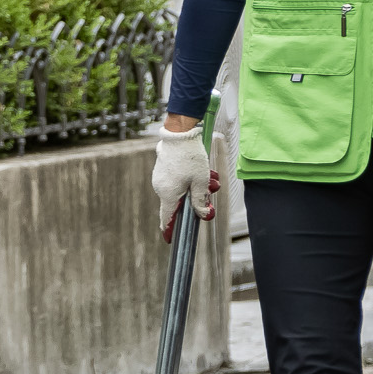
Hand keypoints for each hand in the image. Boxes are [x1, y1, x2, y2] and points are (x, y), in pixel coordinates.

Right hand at [152, 121, 218, 241]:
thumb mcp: (201, 181)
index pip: (167, 218)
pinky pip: (177, 180)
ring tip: (210, 176)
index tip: (171, 240)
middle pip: (179, 203)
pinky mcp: (163, 169)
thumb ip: (200, 201)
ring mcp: (160, 178)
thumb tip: (202, 215)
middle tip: (211, 190)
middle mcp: (160, 188)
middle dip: (196, 200)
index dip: (169, 230)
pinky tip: (202, 169)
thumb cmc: (189, 157)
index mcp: (168, 194)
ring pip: (180, 190)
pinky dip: (189, 179)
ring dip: (196, 186)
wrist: (179, 133)